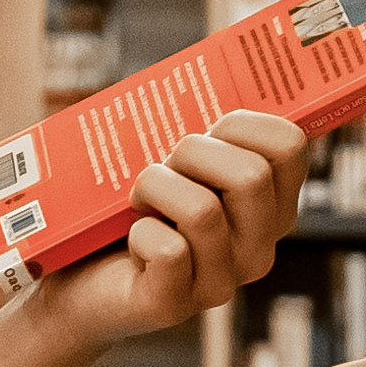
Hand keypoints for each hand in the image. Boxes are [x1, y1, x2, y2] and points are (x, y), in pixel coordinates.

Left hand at [40, 108, 309, 338]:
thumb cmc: (124, 210)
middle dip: (191, 152)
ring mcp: (221, 282)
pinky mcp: (175, 304)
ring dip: (154, 187)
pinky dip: (138, 232)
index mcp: (270, 208)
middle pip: (250, 174)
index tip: (207, 129)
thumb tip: (209, 62)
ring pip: (203, 210)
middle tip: (163, 166)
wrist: (75, 280)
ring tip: (138, 201)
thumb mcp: (172, 165)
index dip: (243, 122)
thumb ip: (202, 129)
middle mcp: (258, 249)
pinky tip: (130, 240)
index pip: (290, 144)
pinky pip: (168, 250)